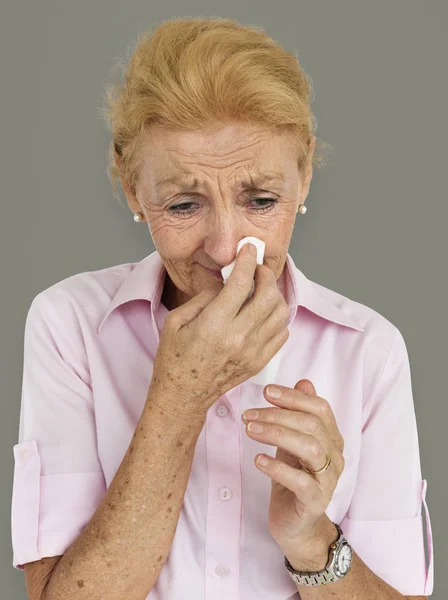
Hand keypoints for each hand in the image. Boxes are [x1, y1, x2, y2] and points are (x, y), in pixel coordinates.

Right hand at [150, 243, 289, 416]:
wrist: (183, 395)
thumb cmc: (174, 358)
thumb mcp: (176, 321)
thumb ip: (203, 297)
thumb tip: (225, 281)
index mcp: (214, 325)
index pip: (241, 283)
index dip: (247, 260)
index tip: (248, 249)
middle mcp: (238, 338)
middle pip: (268, 295)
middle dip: (265, 274)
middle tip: (256, 269)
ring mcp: (253, 352)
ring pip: (280, 313)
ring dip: (274, 295)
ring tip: (261, 289)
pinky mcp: (260, 362)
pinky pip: (282, 333)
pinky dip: (277, 317)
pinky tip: (263, 313)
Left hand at [242, 379, 344, 566]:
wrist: (297, 525)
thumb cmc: (293, 478)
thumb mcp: (292, 442)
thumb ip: (298, 415)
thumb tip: (304, 382)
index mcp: (331, 438)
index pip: (319, 408)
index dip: (293, 397)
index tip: (266, 391)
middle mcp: (334, 456)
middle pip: (312, 425)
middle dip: (277, 414)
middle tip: (248, 414)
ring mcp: (327, 480)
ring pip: (309, 447)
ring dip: (276, 434)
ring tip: (250, 431)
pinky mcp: (315, 501)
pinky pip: (299, 481)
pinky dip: (277, 467)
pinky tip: (258, 460)